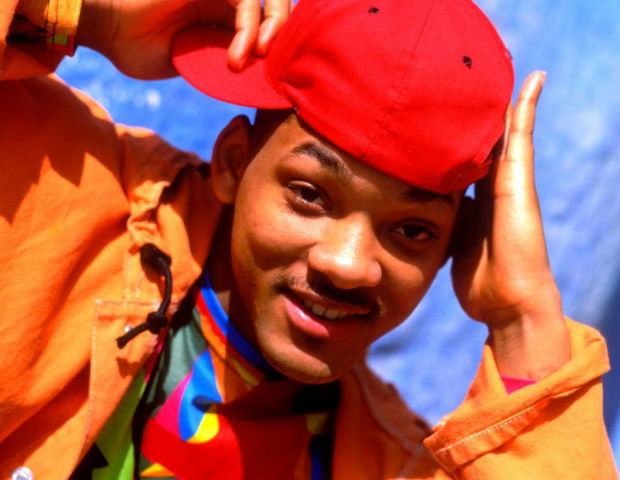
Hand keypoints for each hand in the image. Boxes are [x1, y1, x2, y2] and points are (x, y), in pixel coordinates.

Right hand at [77, 0, 291, 78]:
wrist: (105, 32)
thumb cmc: (138, 50)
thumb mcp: (192, 65)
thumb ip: (222, 67)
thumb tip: (253, 83)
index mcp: (223, 18)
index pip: (268, 27)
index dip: (279, 47)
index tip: (274, 78)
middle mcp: (224, 0)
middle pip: (276, 6)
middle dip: (284, 34)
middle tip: (273, 65)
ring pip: (264, 0)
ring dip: (270, 32)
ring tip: (251, 61)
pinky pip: (243, 1)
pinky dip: (247, 30)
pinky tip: (236, 57)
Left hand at [451, 72, 569, 378]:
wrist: (507, 301)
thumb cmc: (477, 278)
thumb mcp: (450, 241)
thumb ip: (440, 221)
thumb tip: (414, 212)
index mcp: (475, 197)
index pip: (465, 155)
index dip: (455, 133)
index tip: (441, 110)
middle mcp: (493, 184)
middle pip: (485, 137)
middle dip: (478, 111)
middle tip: (470, 78)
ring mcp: (509, 182)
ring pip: (504, 130)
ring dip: (503, 99)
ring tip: (504, 66)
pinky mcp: (520, 182)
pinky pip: (522, 137)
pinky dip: (525, 107)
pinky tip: (530, 80)